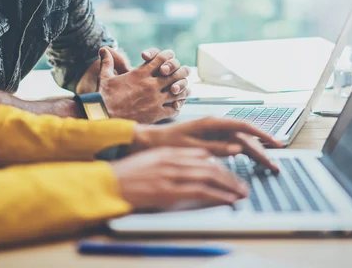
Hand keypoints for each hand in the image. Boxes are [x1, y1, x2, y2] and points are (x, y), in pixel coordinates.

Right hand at [98, 47, 191, 123]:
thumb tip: (104, 49)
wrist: (104, 116)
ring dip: (181, 91)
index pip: (161, 59)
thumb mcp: (105, 76)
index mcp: (140, 74)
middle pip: (174, 75)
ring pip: (178, 92)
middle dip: (178, 74)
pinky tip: (174, 107)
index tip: (168, 61)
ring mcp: (155, 100)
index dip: (168, 57)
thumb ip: (108, 62)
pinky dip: (176, 107)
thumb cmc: (104, 97)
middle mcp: (150, 85)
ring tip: (180, 92)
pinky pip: (174, 109)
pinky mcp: (156, 114)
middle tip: (179, 77)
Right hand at [111, 148, 248, 210]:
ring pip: (209, 177)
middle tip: (242, 185)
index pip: (202, 155)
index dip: (220, 164)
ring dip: (228, 186)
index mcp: (169, 152)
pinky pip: (199, 191)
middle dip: (229, 177)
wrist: (109, 182)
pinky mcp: (169, 191)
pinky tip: (227, 200)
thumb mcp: (151, 160)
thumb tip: (193, 162)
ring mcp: (171, 174)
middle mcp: (172, 160)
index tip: (229, 173)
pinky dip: (217, 196)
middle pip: (210, 166)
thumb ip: (172, 160)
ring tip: (240, 194)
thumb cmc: (128, 174)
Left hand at [131, 117, 283, 171]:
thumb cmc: (166, 141)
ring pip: (240, 143)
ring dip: (255, 153)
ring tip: (268, 166)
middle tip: (275, 166)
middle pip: (245, 138)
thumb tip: (237, 149)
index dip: (261, 135)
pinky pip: (232, 146)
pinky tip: (252, 161)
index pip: (243, 127)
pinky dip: (244, 154)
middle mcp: (215, 126)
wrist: (149, 140)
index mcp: (211, 123)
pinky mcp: (211, 140)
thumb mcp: (190, 147)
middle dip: (261, 151)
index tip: (276, 144)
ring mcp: (214, 132)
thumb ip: (215, 148)